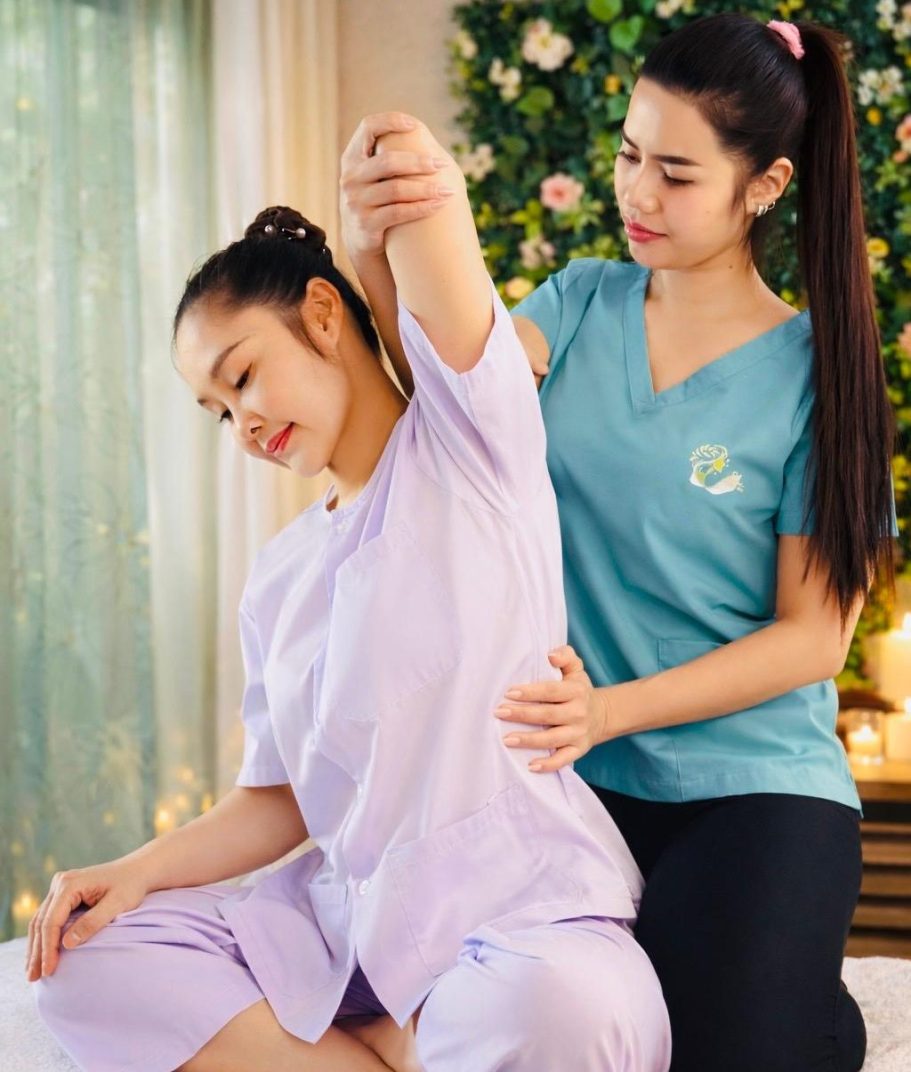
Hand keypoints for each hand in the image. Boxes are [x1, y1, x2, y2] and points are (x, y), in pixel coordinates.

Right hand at [25, 858, 151, 980]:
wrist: (137, 870)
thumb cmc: (130, 886)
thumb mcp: (117, 904)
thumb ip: (93, 922)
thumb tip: (67, 944)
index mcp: (70, 883)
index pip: (51, 921)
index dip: (48, 948)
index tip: (48, 970)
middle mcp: (60, 882)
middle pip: (41, 922)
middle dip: (36, 952)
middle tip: (33, 978)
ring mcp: (60, 887)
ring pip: (40, 921)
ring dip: (36, 947)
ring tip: (32, 973)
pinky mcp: (63, 894)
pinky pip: (48, 918)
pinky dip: (43, 937)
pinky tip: (40, 955)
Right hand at [339, 111, 454, 257]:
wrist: (360, 242)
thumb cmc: (377, 202)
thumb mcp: (373, 178)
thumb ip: (389, 160)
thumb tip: (429, 140)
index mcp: (352, 158)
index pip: (367, 127)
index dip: (390, 121)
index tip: (414, 125)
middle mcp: (350, 178)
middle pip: (388, 161)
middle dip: (420, 162)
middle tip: (442, 165)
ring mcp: (356, 202)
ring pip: (396, 189)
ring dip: (426, 188)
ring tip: (448, 190)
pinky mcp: (366, 224)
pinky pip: (398, 212)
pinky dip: (422, 208)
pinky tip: (438, 205)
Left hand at [495, 645, 607, 772]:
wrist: (601, 714)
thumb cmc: (578, 689)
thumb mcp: (576, 669)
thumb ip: (565, 655)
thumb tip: (550, 655)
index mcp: (576, 691)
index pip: (551, 691)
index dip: (530, 692)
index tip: (508, 693)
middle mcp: (579, 712)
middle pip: (547, 715)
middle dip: (522, 714)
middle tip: (499, 712)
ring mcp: (579, 733)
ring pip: (552, 739)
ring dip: (528, 740)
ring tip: (506, 739)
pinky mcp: (578, 750)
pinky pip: (563, 760)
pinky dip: (548, 765)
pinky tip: (530, 765)